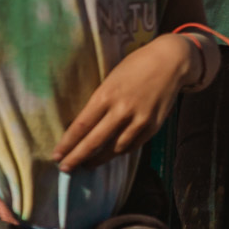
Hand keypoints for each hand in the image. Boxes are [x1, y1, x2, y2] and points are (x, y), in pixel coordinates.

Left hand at [53, 34, 193, 171]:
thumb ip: (100, 101)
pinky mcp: (154, 125)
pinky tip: (112, 153)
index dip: (67, 144)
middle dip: (77, 158)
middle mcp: (122, 109)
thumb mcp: (112, 79)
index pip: (81, 126)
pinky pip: (133, 145)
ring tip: (88, 164)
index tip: (56, 156)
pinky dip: (120, 151)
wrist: (172, 60)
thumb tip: (84, 126)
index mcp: (106, 95)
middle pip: (94, 142)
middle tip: (65, 168)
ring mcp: (140, 119)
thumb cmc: (136, 65)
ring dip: (99, 159)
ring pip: (115, 149)